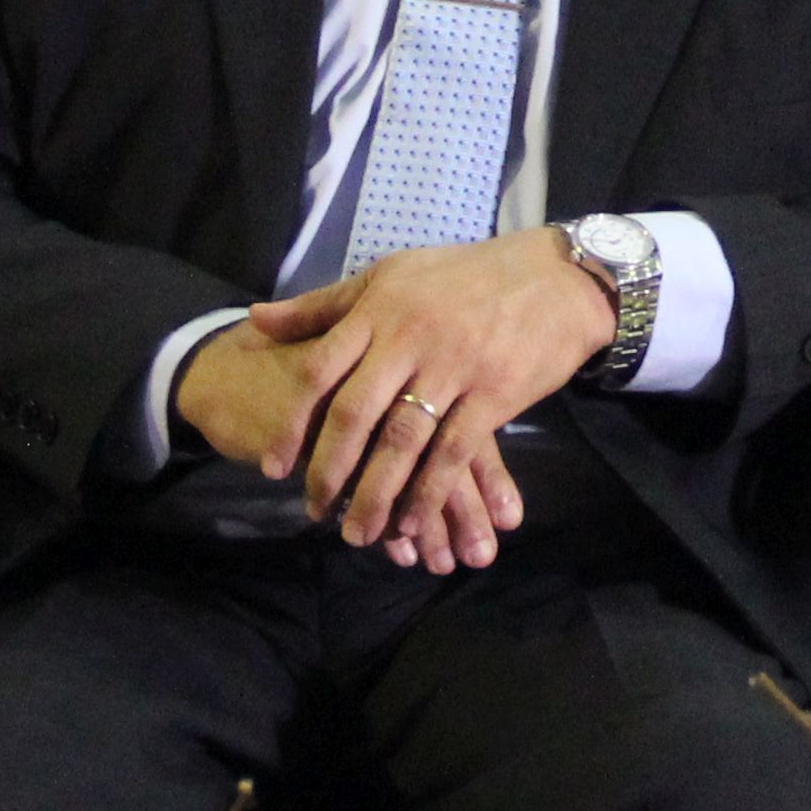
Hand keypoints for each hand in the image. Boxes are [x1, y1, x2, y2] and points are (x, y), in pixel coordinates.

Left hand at [189, 237, 608, 560]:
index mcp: (379, 309)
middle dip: (328, 470)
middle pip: (354, 414)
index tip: (273, 467)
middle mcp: (410, 338)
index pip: (320, 371)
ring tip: (356, 534)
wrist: (553, 278)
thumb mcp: (390, 276)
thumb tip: (257, 320)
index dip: (292, 424)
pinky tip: (412, 522)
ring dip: (376, 494)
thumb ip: (324, 305)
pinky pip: (453, 453)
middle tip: (313, 511)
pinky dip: (429, 492)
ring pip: (401, 441)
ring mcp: (454, 366)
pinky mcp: (494, 393)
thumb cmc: (463, 277)